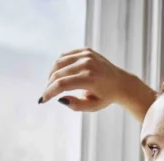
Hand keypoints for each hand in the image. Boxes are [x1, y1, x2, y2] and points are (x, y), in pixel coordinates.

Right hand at [40, 48, 155, 122]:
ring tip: (52, 85)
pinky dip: (59, 65)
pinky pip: (66, 56)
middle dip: (49, 85)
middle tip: (46, 94)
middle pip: (58, 73)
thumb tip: (59, 99)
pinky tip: (59, 74)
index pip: (62, 84)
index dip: (49, 92)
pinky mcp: (86, 51)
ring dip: (52, 74)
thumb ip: (75, 105)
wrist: (121, 83)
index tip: (42, 100)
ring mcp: (87, 55)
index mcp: (90, 79)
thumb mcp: (92, 107)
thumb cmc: (106, 97)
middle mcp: (87, 64)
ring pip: (59, 62)